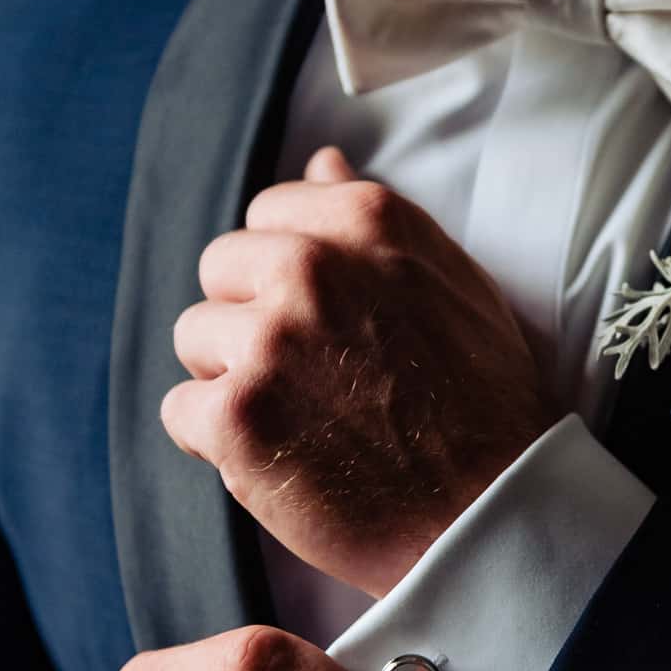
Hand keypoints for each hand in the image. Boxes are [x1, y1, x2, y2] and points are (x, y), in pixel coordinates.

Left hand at [161, 146, 554, 597]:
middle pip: (220, 267)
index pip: (268, 214)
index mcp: (368, 222)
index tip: (318, 315)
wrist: (491, 510)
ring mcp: (269, 341)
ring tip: (299, 417)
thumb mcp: (451, 281)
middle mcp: (312, 268)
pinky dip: (216, 441)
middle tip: (309, 373)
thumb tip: (318, 160)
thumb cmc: (482, 399)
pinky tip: (278, 457)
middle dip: (249, 316)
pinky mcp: (237, 417)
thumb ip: (373, 221)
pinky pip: (180, 409)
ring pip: (194, 336)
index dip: (284, 271)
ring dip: (231, 376)